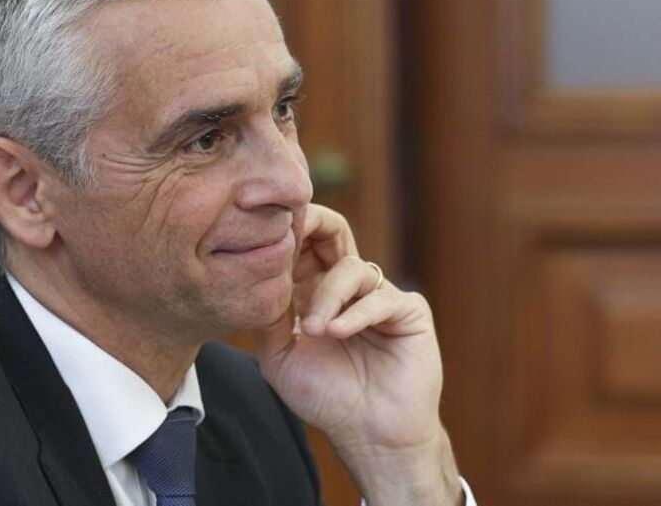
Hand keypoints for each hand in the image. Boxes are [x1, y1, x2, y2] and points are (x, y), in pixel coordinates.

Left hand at [252, 204, 461, 504]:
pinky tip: (336, 333)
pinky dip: (355, 314)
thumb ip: (267, 316)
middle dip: (312, 226)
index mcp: (316, 292)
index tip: (264, 227)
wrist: (368, 434)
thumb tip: (252, 273)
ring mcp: (379, 295)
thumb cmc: (326, 398)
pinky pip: (380, 298)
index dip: (286, 233)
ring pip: (352, 268)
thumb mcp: (280, 357)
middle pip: (334, 234)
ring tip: (314, 330)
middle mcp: (348, 287)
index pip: (302, 246)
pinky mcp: (408, 310)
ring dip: (327, 296)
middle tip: (289, 232)